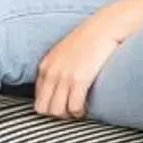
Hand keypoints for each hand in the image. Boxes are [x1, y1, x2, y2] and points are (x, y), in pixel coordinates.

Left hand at [33, 0, 142, 119]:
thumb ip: (57, 68)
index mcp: (45, 66)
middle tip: (70, 111)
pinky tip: (86, 108)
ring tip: (78, 111)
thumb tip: (58, 87)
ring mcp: (64, 77)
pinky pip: (74, 107)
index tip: (63, 106)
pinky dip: (79, 112)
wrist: (104, 27)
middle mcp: (51, 73)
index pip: (38, 99)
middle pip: (44, 108)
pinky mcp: (79, 79)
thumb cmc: (88, 39)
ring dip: (68, 115)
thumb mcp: (63, 52)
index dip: (51, 106)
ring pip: (58, 111)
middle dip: (57, 114)